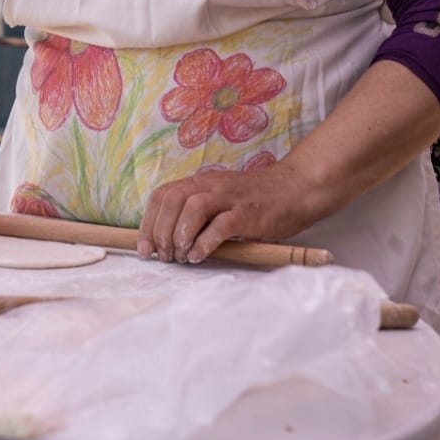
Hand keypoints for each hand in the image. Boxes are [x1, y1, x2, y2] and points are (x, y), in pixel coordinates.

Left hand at [137, 160, 318, 263]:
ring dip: (180, 235)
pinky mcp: (248, 214)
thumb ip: (198, 211)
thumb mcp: (221, 198)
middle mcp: (211, 186)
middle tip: (163, 256)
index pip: (163, 195)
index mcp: (201, 182)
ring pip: (192, 208)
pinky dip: (204, 242)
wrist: (295, 189)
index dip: (148, 222)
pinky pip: (220, 226)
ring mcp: (230, 198)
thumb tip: (168, 240)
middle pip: (172, 200)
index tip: (144, 248)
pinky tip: (199, 256)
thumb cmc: (255, 200)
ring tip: (180, 256)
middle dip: (160, 231)